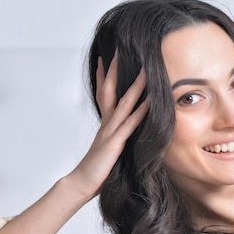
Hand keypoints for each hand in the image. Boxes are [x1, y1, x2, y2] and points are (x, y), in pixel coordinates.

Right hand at [68, 55, 149, 198]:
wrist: (83, 183)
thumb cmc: (98, 169)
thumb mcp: (109, 148)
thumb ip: (116, 136)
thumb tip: (124, 132)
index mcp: (105, 123)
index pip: (104, 93)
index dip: (104, 75)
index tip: (105, 58)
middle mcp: (107, 123)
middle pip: (110, 90)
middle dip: (115, 71)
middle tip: (120, 50)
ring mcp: (111, 131)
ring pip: (124, 103)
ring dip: (135, 86)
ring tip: (145, 70)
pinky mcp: (115, 143)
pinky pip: (130, 124)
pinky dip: (141, 111)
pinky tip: (150, 101)